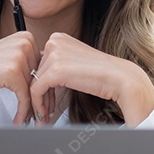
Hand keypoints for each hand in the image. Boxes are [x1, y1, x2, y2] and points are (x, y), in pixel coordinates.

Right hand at [0, 32, 39, 125]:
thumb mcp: (6, 57)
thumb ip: (26, 61)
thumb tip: (46, 76)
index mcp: (25, 36)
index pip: (43, 66)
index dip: (44, 86)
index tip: (44, 102)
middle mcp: (24, 42)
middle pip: (41, 77)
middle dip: (41, 99)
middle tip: (41, 115)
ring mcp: (19, 56)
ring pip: (34, 89)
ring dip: (32, 108)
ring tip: (30, 120)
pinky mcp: (13, 72)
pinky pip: (25, 97)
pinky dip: (23, 112)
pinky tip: (18, 120)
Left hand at [29, 33, 153, 125]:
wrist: (119, 78)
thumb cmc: (101, 74)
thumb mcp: (75, 62)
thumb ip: (59, 65)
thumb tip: (40, 78)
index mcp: (58, 37)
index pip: (40, 63)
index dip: (42, 84)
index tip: (45, 100)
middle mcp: (54, 41)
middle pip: (36, 73)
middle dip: (41, 95)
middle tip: (45, 112)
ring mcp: (54, 54)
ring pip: (34, 83)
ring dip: (40, 103)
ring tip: (45, 116)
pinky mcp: (54, 70)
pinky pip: (36, 91)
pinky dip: (38, 105)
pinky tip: (45, 116)